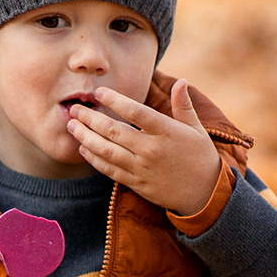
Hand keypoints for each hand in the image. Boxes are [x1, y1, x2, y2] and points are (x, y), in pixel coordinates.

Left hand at [65, 79, 224, 215]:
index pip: (135, 112)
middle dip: (90, 119)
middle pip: (114, 131)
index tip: (99, 92)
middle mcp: (151, 149)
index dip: (114, 100)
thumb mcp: (197, 129)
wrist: (205, 194)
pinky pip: (110, 170)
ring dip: (86, 137)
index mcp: (167, 132)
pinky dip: (94, 159)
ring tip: (72, 126)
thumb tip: (180, 81)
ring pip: (107, 151)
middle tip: (74, 109)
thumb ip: (183, 105)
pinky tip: (83, 148)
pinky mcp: (136, 183)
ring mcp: (142, 168)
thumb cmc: (201, 157)